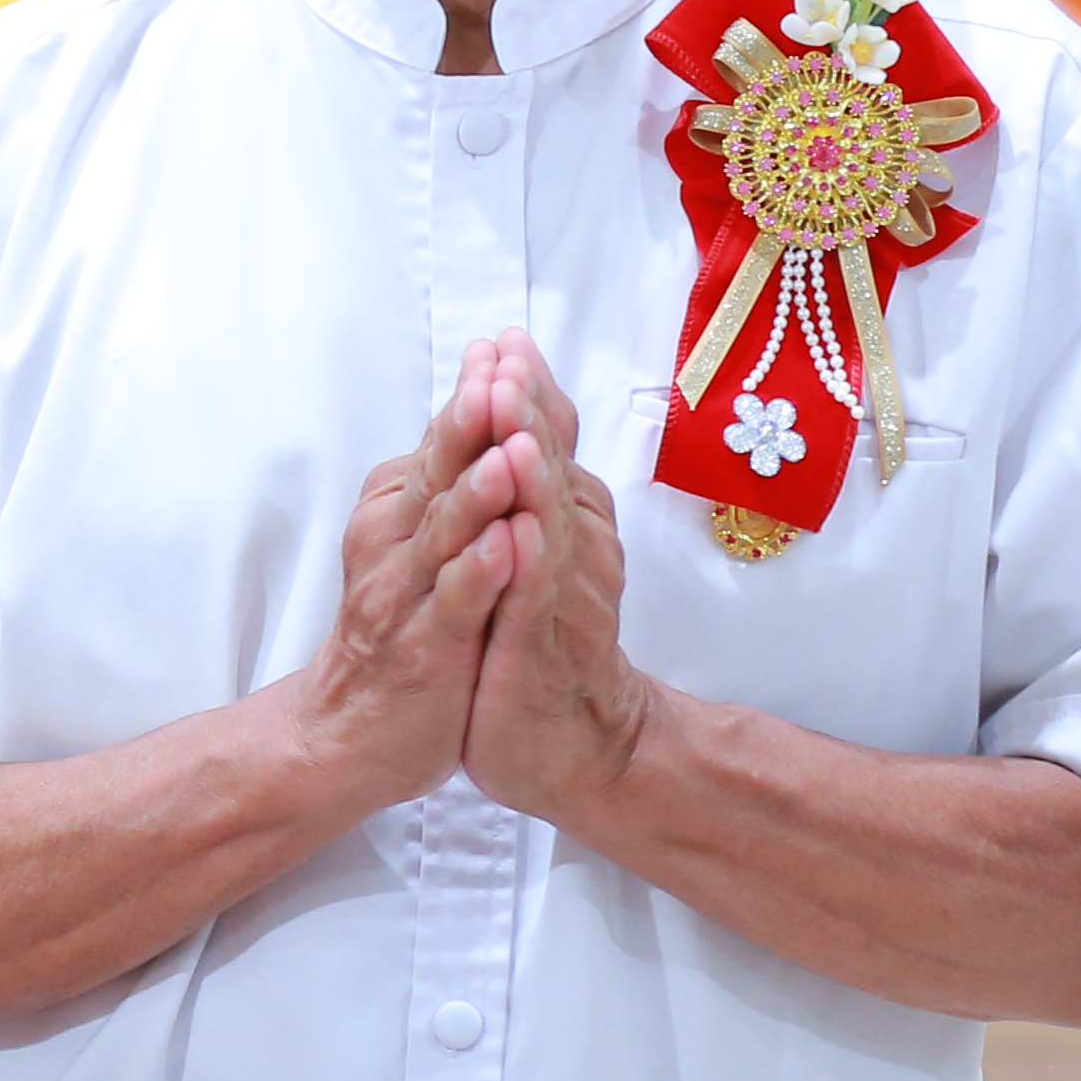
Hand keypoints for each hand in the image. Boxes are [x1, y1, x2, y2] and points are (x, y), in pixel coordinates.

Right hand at [287, 338, 536, 810]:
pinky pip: (451, 604)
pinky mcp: (423, 647)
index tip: (504, 345)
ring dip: (475, 491)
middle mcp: (394, 542)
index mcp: (398, 511)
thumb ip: (444, 487)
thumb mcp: (417, 547)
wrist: (344, 734)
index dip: (475, 395)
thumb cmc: (395, 635)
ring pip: (443, 533)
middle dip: (469, 420)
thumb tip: (475, 417)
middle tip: (496, 370)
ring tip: (506, 451)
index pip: (443, 442)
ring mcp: (406, 594)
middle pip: (436, 471)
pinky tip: (502, 546)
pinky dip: (475, 574)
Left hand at [454, 333, 651, 823]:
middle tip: (507, 351)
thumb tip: (516, 423)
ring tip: (512, 418)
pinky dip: (528, 558)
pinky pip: (536, 593)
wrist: (577, 743)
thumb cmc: (545, 640)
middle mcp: (574, 544)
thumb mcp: (535, 555)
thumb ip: (530, 491)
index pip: (545, 442)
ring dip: (532, 469)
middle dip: (526, 407)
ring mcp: (562, 591)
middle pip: (550, 464)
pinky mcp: (543, 641)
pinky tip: (518, 527)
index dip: (525, 391)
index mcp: (565, 519)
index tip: (503, 337)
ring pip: (548, 518)